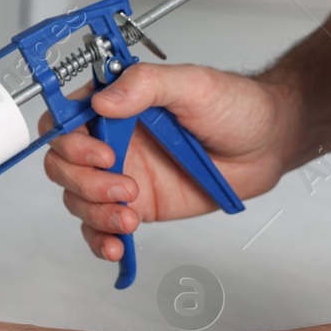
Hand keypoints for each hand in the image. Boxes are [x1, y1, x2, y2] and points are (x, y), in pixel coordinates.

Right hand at [42, 63, 293, 260]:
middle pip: (64, 165)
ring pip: (78, 199)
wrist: (267, 144)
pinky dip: (100, 239)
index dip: (72, 141)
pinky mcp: (137, 205)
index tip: (102, 153)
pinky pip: (101, 226)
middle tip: (125, 187)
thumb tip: (104, 100)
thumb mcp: (192, 85)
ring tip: (131, 215)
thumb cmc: (234, 107)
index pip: (66, 120)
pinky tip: (116, 245)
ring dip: (95, 212)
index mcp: (117, 105)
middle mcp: (112, 139)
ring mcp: (122, 175)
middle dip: (85, 182)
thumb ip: (146, 85)